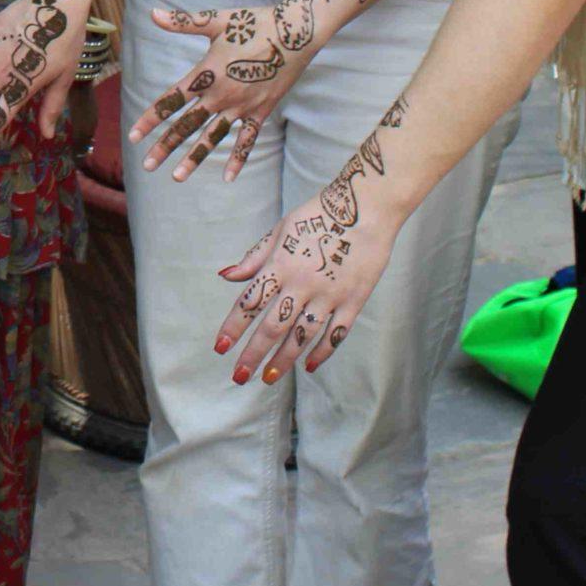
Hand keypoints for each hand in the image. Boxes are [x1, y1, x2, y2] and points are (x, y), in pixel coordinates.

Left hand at [125, 0, 312, 181]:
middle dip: (165, 145)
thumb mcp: (216, 21)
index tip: (135, 135)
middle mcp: (221, 95)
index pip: (171, 100)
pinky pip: (247, 140)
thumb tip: (152, 12)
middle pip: (187, 125)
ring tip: (177, 177)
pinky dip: (238, 159)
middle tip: (147, 165)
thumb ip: (182, 21)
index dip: (151, 118)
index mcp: (206, 74)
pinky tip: (228, 178)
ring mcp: (242, 106)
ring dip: (194, 158)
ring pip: (213, 137)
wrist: (296, 34)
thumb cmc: (254, 23)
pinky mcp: (261, 111)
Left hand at [212, 175, 400, 385]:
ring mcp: (330, 294)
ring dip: (283, 359)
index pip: (250, 301)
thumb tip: (225, 276)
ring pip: (303, 335)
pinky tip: (309, 366)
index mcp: (281, 265)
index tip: (220, 348)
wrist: (366, 207)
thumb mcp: (281, 229)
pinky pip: (336, 333)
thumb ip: (254, 257)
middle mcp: (302, 283)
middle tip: (238, 376)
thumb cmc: (318, 214)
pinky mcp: (354, 300)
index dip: (233, 326)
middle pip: (273, 326)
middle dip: (253, 354)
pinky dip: (322, 351)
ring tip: (268, 378)